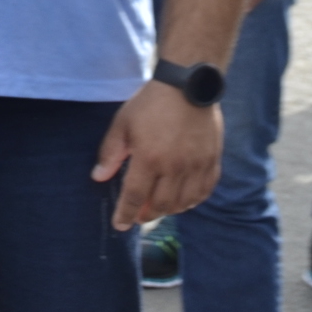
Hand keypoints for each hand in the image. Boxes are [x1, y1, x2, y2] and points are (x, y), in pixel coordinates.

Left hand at [93, 81, 223, 228]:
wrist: (187, 86)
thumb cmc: (150, 104)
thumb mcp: (123, 123)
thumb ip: (111, 153)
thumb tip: (98, 177)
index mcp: (149, 158)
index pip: (135, 196)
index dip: (126, 214)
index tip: (120, 225)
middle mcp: (175, 167)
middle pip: (160, 205)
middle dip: (146, 215)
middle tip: (138, 215)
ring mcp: (196, 166)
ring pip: (183, 203)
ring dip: (168, 211)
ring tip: (157, 207)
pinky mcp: (212, 162)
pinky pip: (204, 192)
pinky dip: (192, 201)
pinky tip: (182, 199)